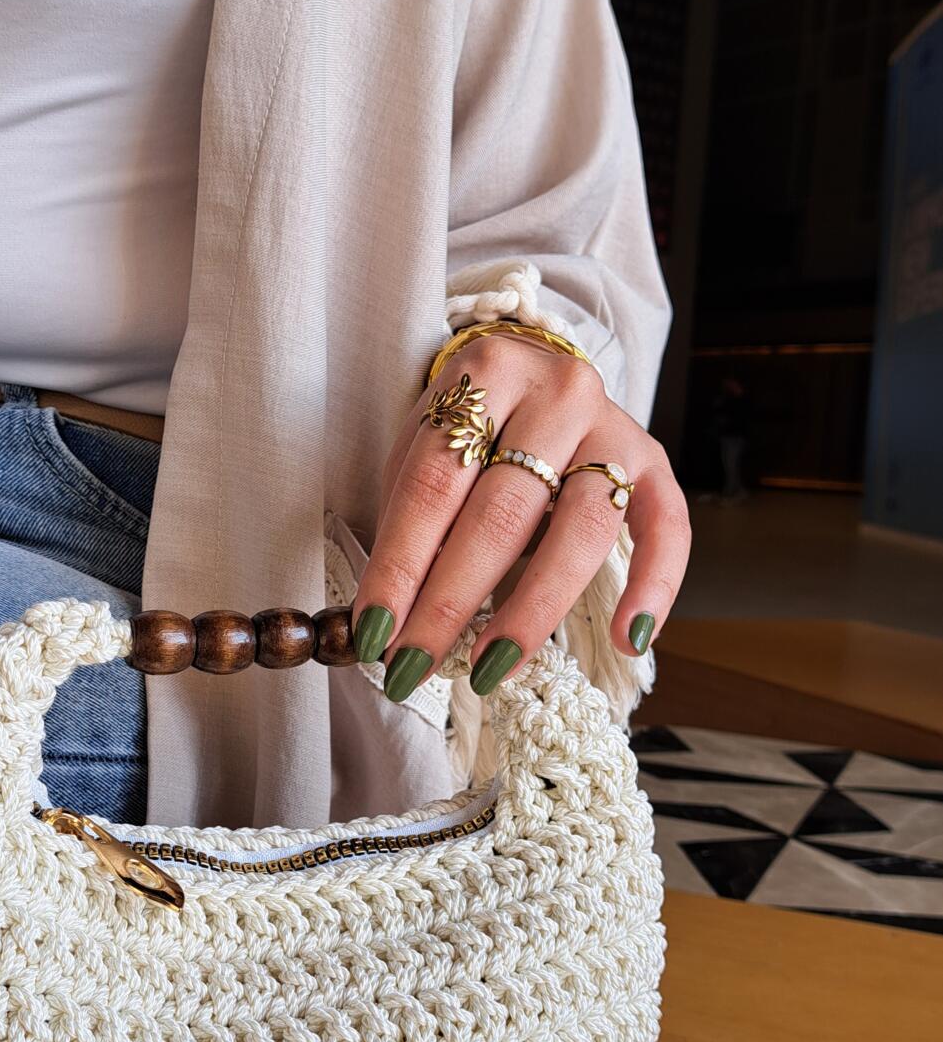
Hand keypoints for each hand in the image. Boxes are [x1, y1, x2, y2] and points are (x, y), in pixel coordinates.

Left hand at [350, 334, 690, 698]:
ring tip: (490, 667)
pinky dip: (654, 587)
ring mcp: (613, 427)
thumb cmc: (474, 428)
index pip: (433, 484)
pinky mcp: (655, 463)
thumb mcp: (429, 446)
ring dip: (530, 610)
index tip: (373, 632)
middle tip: (413, 665)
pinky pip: (668, 529)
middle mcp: (557, 392)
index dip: (399, 564)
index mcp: (486, 374)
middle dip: (450, 601)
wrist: (540, 374)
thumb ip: (416, 517)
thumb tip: (389, 620)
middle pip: (501, 511)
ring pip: (580, 527)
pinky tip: (629, 639)